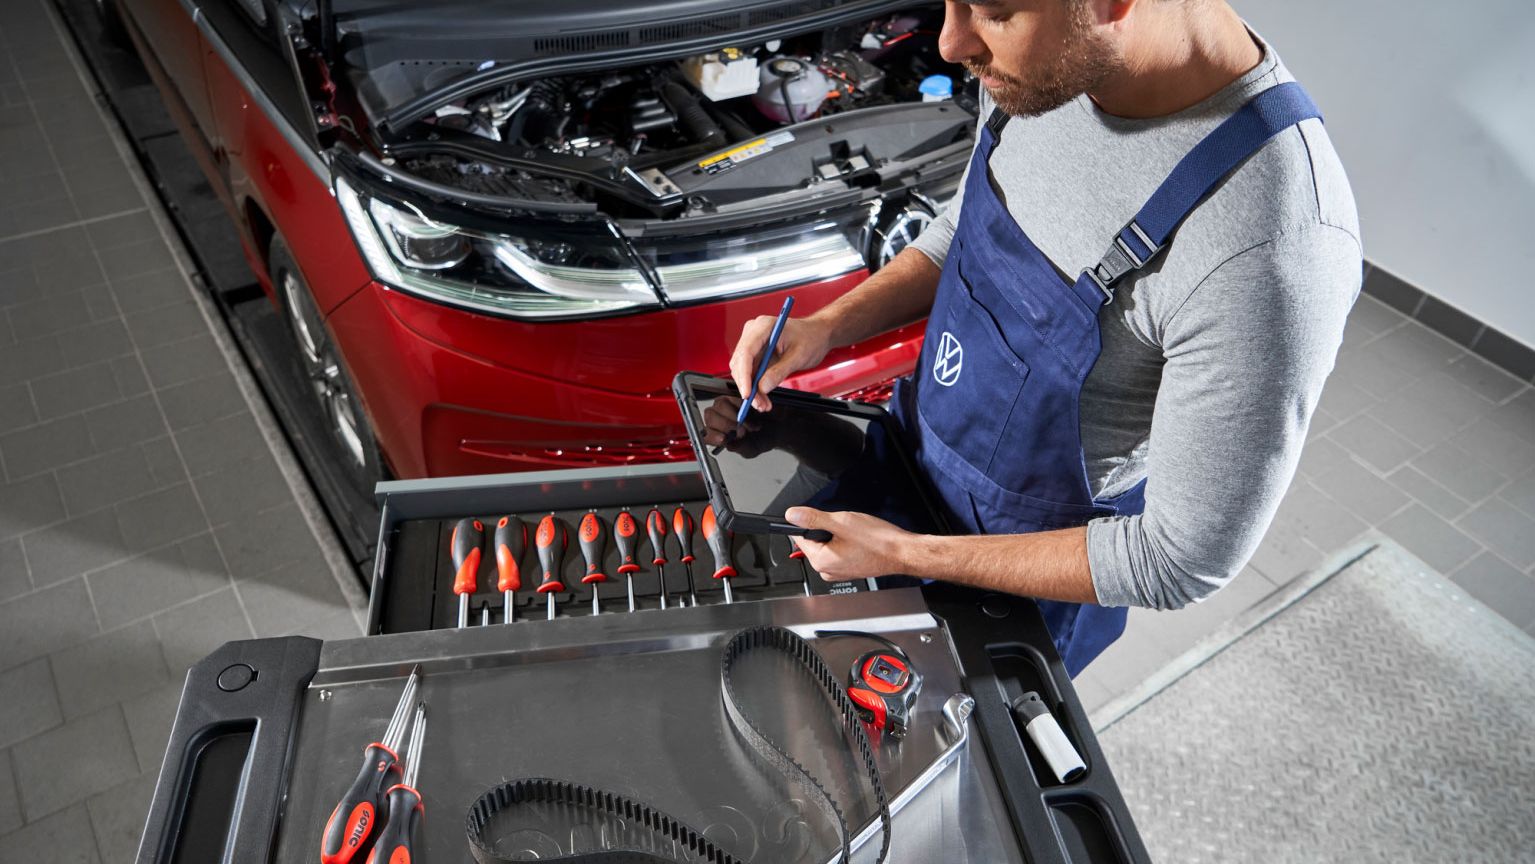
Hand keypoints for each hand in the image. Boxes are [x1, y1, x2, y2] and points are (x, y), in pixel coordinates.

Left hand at [700, 395, 772, 456]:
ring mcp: (725, 406)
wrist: (776, 428)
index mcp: (717, 434)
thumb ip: (739, 447)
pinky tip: (751, 413)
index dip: (712, 436)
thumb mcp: (751, 449)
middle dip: (726, 424)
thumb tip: (730, 445)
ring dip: (735, 415)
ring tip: (750, 424)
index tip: (723, 439)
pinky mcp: (735, 396)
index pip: (706, 434)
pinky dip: (742, 405)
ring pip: (720, 405)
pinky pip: (733, 397)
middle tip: (741, 431)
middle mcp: (718, 419)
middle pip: (711, 417)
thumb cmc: (760, 439)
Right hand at [729, 315, 833, 412]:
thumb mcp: (798, 356)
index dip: (744, 374)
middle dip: (748, 386)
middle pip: (740, 363)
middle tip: (759, 403)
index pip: (746, 351)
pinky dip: (755, 387)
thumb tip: (762, 387)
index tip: (748, 393)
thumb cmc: (811, 338)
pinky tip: (763, 397)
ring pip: (743, 371)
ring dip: (751, 389)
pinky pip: (750, 373)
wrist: (817, 335)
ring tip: (763, 404)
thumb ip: (779, 372)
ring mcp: (754, 344)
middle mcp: (754, 333)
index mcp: (764, 326)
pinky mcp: (756, 354)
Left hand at [785, 507, 919, 581]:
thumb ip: (813, 518)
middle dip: (825, 529)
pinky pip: (838, 552)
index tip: (820, 517)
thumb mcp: (841, 522)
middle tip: (845, 527)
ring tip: (855, 535)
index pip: (799, 538)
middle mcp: (827, 571)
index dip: (808, 523)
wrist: (901, 553)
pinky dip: (845, 543)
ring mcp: (838, 572)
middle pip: (813, 542)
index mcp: (821, 561)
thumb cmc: (878, 541)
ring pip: (827, 545)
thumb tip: (792, 515)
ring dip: (837, 536)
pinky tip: (859, 541)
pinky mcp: (848, 570)